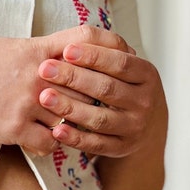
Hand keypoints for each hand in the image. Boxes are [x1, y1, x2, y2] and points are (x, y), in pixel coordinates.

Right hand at [0, 25, 135, 155]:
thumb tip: (62, 52)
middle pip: (85, 86)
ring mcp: (28, 102)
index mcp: (39, 50)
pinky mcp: (14, 127)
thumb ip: (40, 50)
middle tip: (101, 109)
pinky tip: (42, 145)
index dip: (109, 47)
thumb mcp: (10, 46)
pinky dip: (48, 147)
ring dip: (70, 128)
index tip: (118, 61)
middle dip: (94, 99)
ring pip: (69, 119)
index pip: (86, 41)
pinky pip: (47, 143)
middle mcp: (39, 75)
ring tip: (71, 134)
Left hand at [36, 27, 165, 158]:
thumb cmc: (124, 87)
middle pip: (107, 89)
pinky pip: (96, 144)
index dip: (93, 56)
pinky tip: (56, 130)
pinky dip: (75, 138)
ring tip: (44, 97)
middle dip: (73, 78)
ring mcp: (134, 126)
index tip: (66, 50)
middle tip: (44, 69)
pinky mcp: (121, 147)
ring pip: (99, 118)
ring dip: (70, 107)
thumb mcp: (124, 69)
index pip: (119, 63)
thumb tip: (71, 41)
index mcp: (146, 75)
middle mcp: (144, 101)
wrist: (145, 126)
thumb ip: (105, 54)